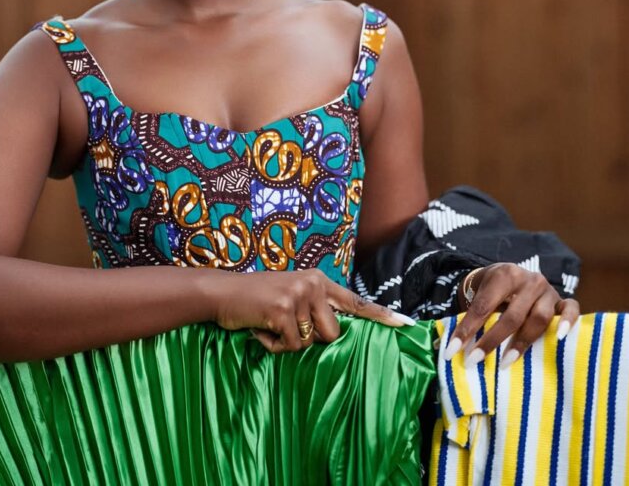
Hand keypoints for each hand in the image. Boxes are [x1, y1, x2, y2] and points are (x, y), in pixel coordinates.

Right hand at [211, 269, 413, 353]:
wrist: (222, 292)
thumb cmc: (258, 300)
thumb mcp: (291, 297)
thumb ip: (314, 309)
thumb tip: (335, 336)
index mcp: (319, 280)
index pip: (356, 302)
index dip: (381, 316)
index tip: (406, 325)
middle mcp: (313, 283)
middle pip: (334, 333)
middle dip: (312, 339)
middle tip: (286, 326)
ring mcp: (299, 294)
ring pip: (310, 343)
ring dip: (288, 342)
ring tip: (270, 325)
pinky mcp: (283, 309)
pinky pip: (290, 346)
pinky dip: (273, 346)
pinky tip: (260, 330)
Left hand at [445, 262, 579, 367]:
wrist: (513, 275)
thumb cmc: (494, 290)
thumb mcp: (480, 293)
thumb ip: (472, 315)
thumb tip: (449, 345)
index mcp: (504, 274)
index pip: (483, 305)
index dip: (467, 329)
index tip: (453, 351)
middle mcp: (528, 280)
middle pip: (511, 315)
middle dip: (491, 340)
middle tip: (475, 360)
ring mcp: (547, 290)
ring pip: (539, 318)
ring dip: (521, 343)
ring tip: (505, 362)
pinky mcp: (562, 300)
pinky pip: (571, 309)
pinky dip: (568, 322)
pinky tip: (559, 338)